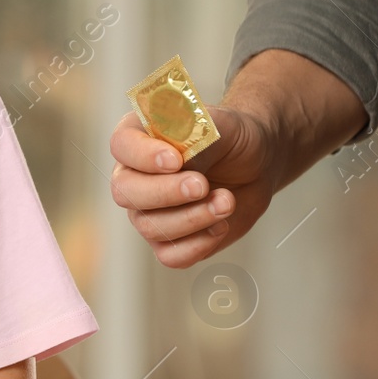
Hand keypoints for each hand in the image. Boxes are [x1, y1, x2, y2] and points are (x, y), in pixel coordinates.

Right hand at [108, 104, 279, 267]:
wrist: (255, 163)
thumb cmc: (231, 137)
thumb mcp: (219, 123)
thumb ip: (193, 128)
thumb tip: (175, 144)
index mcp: (138, 136)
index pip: (122, 145)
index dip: (144, 156)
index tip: (176, 160)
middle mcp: (135, 176)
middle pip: (126, 193)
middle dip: (167, 192)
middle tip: (202, 185)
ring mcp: (148, 211)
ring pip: (151, 227)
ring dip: (193, 217)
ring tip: (226, 201)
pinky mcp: (170, 240)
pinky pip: (170, 255)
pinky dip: (198, 245)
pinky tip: (221, 225)